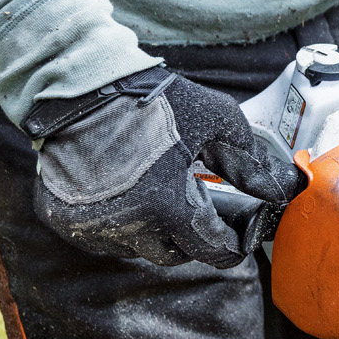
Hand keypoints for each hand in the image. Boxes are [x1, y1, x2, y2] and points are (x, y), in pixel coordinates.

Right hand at [24, 68, 302, 268]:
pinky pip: (105, 236)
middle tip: (200, 202)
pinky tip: (129, 189)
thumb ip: (248, 161)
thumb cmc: (151, 100)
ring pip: (139, 247)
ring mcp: (93, 226)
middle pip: (177, 253)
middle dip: (194, 233)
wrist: (81, 86)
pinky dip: (121, 222)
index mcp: (168, 206)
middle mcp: (129, 226)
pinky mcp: (64, 220)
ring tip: (162, 188)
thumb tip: (274, 190)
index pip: (214, 250)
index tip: (241, 229)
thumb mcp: (215, 121)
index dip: (234, 242)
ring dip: (156, 229)